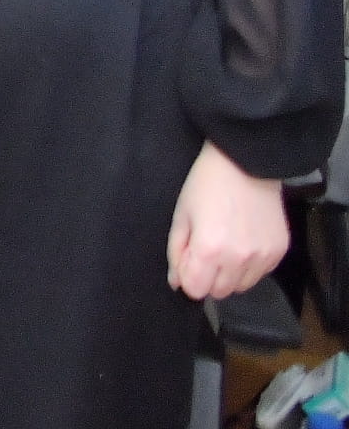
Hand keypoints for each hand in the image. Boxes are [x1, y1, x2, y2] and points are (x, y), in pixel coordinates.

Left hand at [168, 142, 289, 301]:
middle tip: (205, 252)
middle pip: (219, 292)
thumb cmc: (206, 186)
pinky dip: (249, 267)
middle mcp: (239, 260)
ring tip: (225, 246)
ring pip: (241, 287)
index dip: (188, 278)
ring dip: (229, 275)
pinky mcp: (279, 252)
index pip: (196, 290)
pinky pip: (260, 274)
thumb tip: (177, 282)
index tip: (188, 261)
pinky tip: (242, 243)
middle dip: (207, 278)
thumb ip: (176, 252)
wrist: (245, 164)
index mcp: (209, 250)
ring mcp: (263, 258)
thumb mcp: (181, 215)